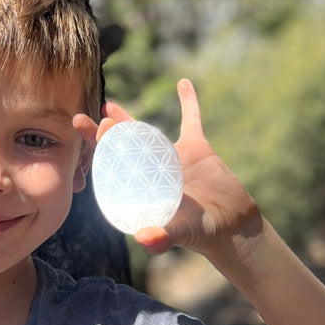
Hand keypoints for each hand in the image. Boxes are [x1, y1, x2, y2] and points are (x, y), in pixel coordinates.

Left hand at [75, 79, 259, 256]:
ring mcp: (172, 158)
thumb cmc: (202, 234)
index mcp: (141, 191)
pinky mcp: (197, 148)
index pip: (112, 168)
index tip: (91, 133)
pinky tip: (183, 83)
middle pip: (121, 150)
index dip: (99, 150)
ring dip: (127, 120)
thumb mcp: (181, 232)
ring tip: (110, 106)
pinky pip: (192, 120)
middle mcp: (151, 173)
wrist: (233, 226)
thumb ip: (164, 237)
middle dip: (105, 134)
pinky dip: (189, 102)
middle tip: (94, 117)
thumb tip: (145, 241)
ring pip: (146, 134)